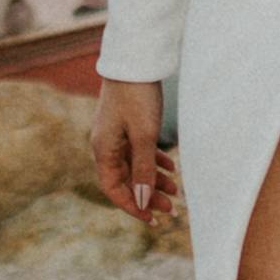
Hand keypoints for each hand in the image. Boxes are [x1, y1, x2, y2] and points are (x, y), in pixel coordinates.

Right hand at [98, 77, 169, 219]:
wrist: (135, 61)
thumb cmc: (137, 97)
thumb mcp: (144, 136)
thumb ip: (143, 170)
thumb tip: (143, 201)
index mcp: (103, 150)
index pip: (114, 189)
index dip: (133, 206)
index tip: (153, 218)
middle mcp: (106, 145)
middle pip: (125, 180)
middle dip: (148, 195)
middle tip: (172, 208)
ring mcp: (115, 134)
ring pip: (134, 166)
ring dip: (154, 179)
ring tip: (176, 190)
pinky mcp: (126, 124)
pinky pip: (138, 151)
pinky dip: (154, 161)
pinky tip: (170, 166)